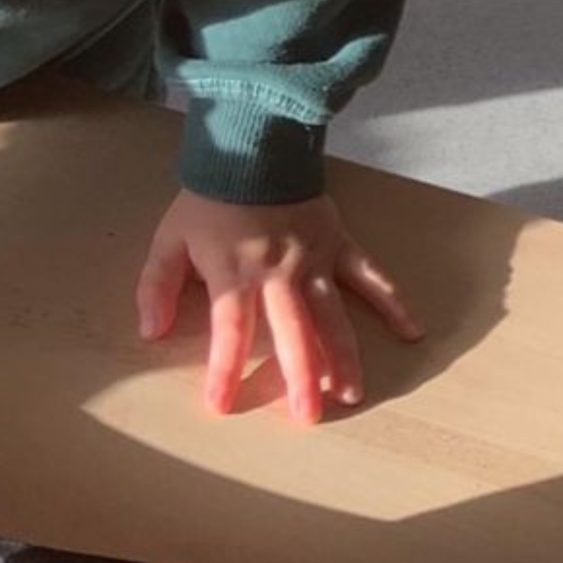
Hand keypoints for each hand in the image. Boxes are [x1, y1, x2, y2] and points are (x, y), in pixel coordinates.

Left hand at [136, 190, 422, 422]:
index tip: (221, 404)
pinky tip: (413, 331)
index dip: (225, 368)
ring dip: (343, 356)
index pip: (230, 330)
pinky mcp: (339, 245)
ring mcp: (314, 260)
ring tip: (350, 393)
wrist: (254, 146)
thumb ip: (156, 286)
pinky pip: (370, 275)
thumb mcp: (169, 239)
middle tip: (306, 417)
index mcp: (234, 273)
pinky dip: (393, 301)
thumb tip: (150, 332)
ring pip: (333, 315)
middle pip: (292, 332)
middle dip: (299, 377)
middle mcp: (279, 273)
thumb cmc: (209, 199)